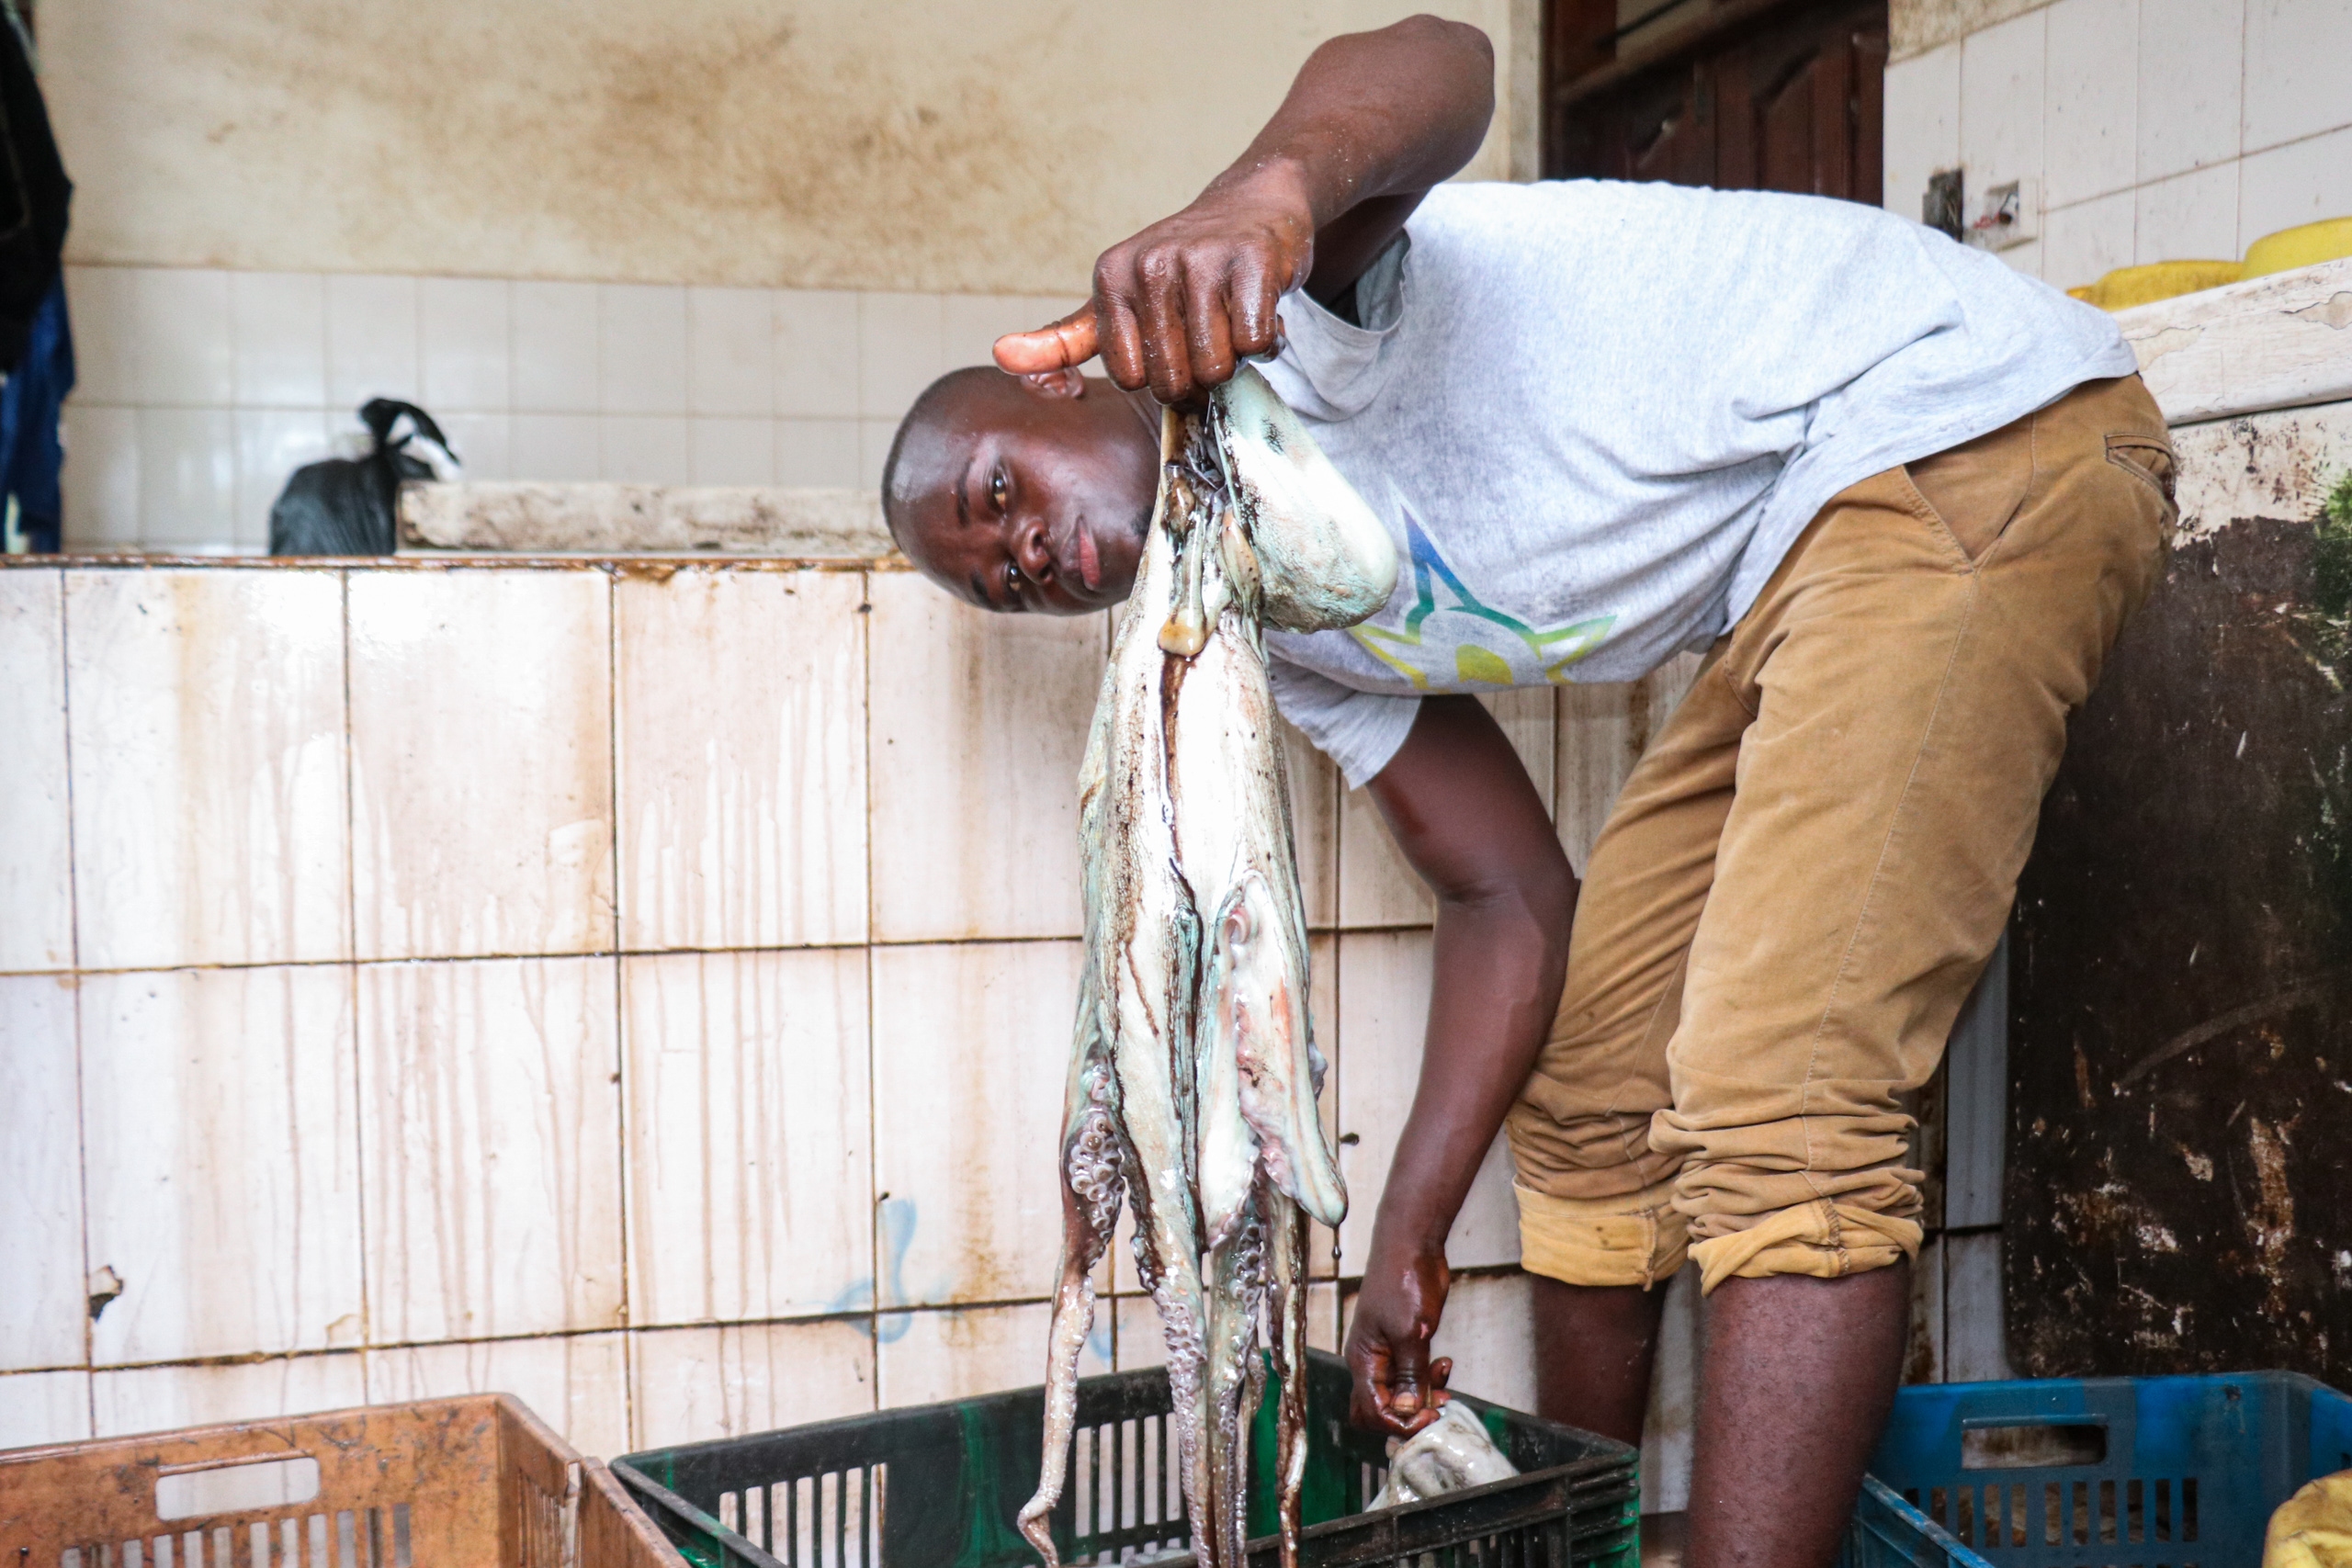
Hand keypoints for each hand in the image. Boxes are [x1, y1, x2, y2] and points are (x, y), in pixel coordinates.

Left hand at [994, 165, 1312, 405]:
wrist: (1252, 204)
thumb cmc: (1182, 266)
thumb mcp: (1115, 299)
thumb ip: (1061, 339)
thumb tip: (1002, 357)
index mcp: (1111, 277)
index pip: (1130, 379)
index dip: (1158, 374)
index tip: (1171, 340)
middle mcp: (1151, 264)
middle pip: (1174, 380)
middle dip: (1199, 374)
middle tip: (1207, 331)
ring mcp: (1202, 260)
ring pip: (1217, 367)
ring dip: (1235, 358)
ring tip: (1231, 318)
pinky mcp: (1253, 261)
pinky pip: (1256, 343)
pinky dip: (1267, 342)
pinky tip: (1258, 308)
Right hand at [1345, 1245, 1454, 1435]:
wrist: (1411, 1247)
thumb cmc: (1402, 1282)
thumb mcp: (1411, 1332)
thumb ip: (1411, 1374)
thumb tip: (1408, 1411)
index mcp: (1363, 1361)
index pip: (1372, 1411)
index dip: (1400, 1422)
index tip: (1428, 1416)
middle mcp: (1371, 1362)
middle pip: (1378, 1409)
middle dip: (1407, 1415)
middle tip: (1434, 1408)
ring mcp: (1388, 1353)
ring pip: (1401, 1393)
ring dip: (1423, 1395)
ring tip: (1445, 1380)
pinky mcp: (1405, 1344)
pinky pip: (1413, 1375)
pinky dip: (1429, 1377)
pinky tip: (1444, 1363)